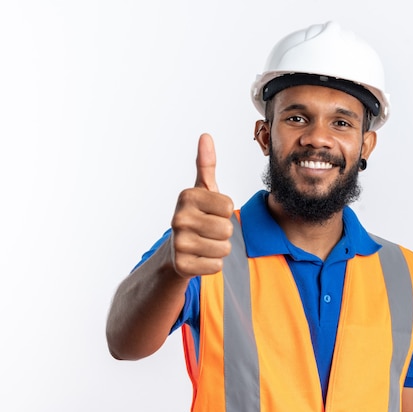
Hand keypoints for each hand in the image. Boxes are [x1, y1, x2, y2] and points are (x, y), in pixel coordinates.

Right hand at [170, 133, 233, 277]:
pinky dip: (213, 264)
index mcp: (186, 196)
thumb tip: (206, 136)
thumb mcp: (202, 190)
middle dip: (223, 232)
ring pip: (223, 248)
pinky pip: (216, 265)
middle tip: (207, 231)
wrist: (176, 250)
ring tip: (204, 244)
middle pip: (227, 229)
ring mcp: (178, 243)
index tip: (210, 213)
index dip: (225, 212)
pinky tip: (199, 258)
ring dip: (219, 248)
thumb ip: (206, 164)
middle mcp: (178, 218)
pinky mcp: (182, 266)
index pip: (228, 206)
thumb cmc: (197, 216)